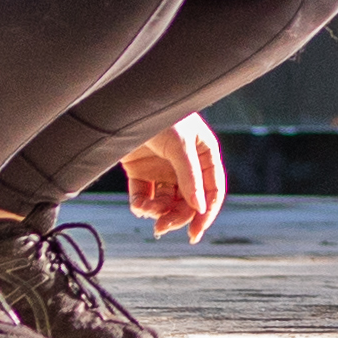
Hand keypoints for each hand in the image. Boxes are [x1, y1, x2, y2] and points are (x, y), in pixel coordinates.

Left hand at [116, 115, 227, 240]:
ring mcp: (163, 169)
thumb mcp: (180, 144)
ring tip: (149, 213)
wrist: (125, 105)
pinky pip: (145, 196)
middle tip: (163, 228)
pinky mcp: (141, 172)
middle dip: (177, 216)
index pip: (212, 190)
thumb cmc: (160, 115)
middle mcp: (186, 165)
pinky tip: (140, 205)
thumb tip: (200, 207)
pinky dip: (142, 205)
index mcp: (204, 155)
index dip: (206, 212)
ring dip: (159, 212)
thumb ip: (190, 176)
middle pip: (188, 201)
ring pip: (167, 202)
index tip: (195, 231)